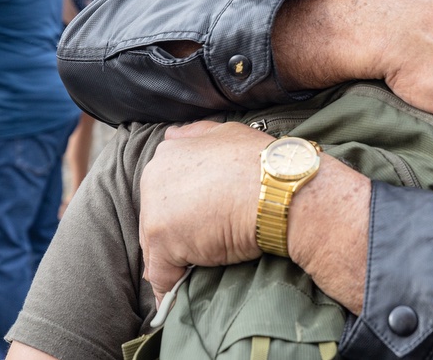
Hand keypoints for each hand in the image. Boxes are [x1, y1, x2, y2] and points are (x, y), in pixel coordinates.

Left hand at [139, 121, 268, 302]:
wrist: (280, 191)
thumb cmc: (262, 163)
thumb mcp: (227, 132)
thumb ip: (195, 134)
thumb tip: (171, 135)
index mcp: (168, 155)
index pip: (165, 190)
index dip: (184, 208)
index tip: (202, 218)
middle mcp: (153, 179)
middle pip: (157, 217)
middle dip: (177, 233)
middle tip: (206, 244)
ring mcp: (155, 212)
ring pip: (157, 247)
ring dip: (176, 259)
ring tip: (199, 269)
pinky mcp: (164, 244)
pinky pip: (162, 275)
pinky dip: (170, 287)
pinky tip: (178, 298)